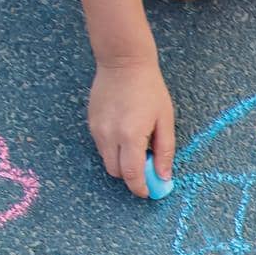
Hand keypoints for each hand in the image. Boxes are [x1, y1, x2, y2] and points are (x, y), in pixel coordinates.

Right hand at [88, 56, 175, 197]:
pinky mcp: (91, 123)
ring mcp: (97, 129)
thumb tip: (164, 177)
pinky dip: (114, 149)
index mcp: (130, 135)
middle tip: (147, 168)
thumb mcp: (164, 120)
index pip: (132, 175)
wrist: (123, 63)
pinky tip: (126, 133)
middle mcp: (109, 135)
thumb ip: (164, 151)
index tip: (149, 192)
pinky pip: (102, 146)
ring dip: (122, 162)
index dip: (140, 188)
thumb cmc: (149, 89)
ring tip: (138, 145)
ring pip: (107, 160)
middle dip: (131, 176)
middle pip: (116, 172)